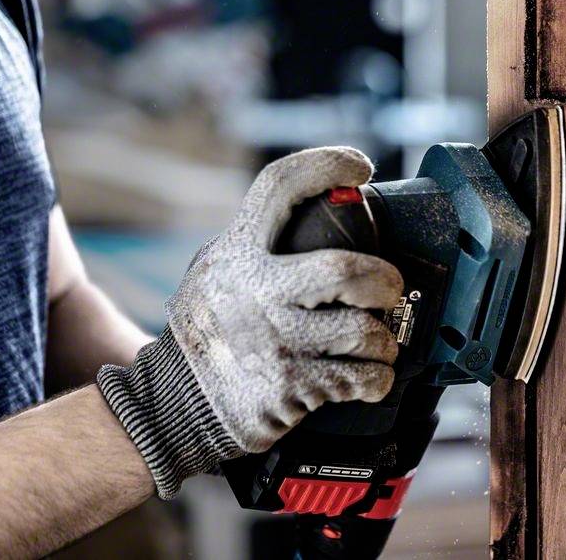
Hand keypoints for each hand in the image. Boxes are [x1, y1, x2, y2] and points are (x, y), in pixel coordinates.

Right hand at [98, 147, 402, 498]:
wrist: (176, 401)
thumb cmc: (213, 326)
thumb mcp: (216, 271)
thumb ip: (258, 246)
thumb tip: (325, 213)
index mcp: (237, 252)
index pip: (281, 185)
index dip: (327, 164)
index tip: (361, 166)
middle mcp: (256, 292)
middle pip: (345, 270)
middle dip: (383, 279)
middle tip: (389, 288)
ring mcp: (276, 343)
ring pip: (363, 332)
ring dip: (384, 340)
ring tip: (377, 343)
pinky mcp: (292, 388)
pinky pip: (362, 378)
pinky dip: (378, 377)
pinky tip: (371, 375)